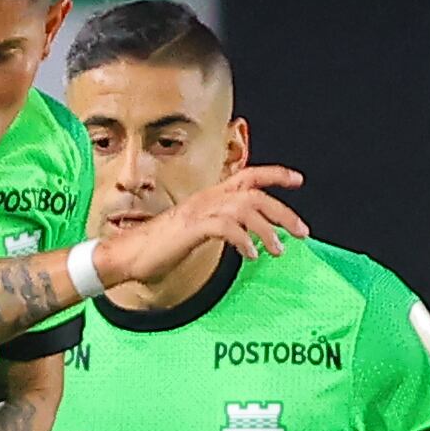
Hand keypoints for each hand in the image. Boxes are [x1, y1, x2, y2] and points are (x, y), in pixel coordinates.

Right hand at [92, 165, 308, 287]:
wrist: (127, 256)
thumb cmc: (158, 248)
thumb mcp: (194, 233)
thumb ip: (217, 229)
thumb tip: (242, 238)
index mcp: (209, 196)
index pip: (249, 175)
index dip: (275, 175)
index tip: (298, 181)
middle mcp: (208, 198)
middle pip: (256, 194)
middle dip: (284, 212)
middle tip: (303, 232)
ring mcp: (199, 211)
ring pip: (246, 209)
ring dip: (267, 230)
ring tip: (278, 251)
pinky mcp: (192, 227)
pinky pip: (227, 228)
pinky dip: (244, 241)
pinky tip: (251, 256)